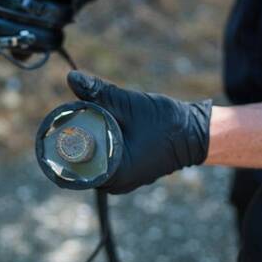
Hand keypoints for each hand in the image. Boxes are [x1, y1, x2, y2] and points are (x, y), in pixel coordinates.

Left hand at [66, 70, 211, 192]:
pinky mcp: (127, 174)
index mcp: (113, 174)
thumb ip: (99, 92)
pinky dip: (102, 144)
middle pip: (80, 162)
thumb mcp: (128, 105)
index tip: (66, 118)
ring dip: (89, 140)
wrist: (196, 134)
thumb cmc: (166, 123)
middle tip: (77, 114)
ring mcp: (122, 182)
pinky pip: (105, 160)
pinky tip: (102, 127)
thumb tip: (72, 77)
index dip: (67, 139)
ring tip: (89, 119)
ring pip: (92, 161)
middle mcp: (115, 184)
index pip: (73, 162)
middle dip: (77, 138)